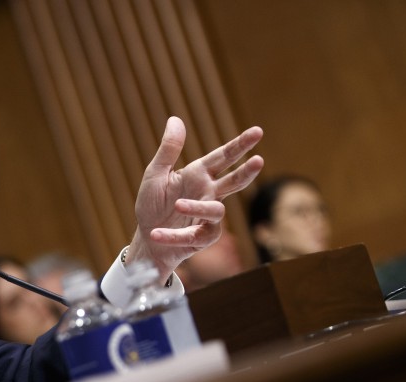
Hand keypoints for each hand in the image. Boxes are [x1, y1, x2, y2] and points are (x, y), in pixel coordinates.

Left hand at [129, 116, 263, 279]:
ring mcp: (207, 218)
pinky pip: (193, 236)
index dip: (240, 145)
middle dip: (246, 172)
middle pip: (233, 182)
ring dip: (197, 207)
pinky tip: (157, 233)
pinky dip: (174, 235)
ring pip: (215, 211)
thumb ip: (168, 150)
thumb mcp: (155, 174)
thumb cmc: (153, 204)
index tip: (257, 131)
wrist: (147, 239)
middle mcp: (208, 194)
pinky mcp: (200, 239)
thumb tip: (175, 119)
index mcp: (199, 174)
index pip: (224, 157)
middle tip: (258, 161)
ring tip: (177, 204)